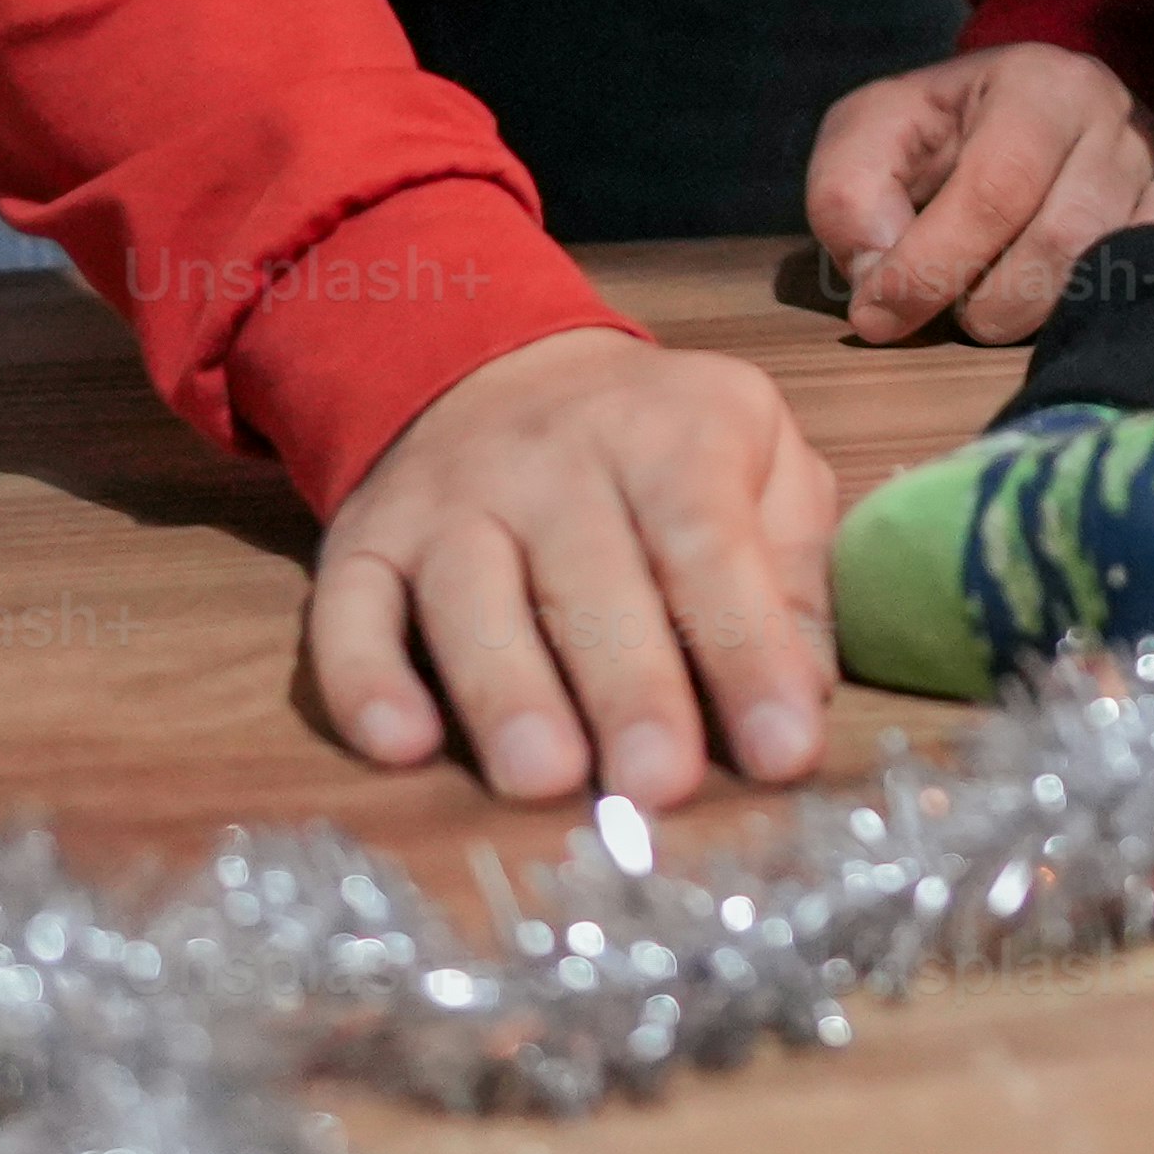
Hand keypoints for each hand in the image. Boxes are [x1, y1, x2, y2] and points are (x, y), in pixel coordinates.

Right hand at [301, 324, 838, 806]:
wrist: (505, 368)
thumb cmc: (662, 446)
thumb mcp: (762, 459)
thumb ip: (793, 565)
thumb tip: (803, 694)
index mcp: (671, 435)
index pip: (710, 543)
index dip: (747, 648)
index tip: (784, 750)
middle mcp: (551, 461)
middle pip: (589, 576)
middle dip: (629, 686)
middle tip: (659, 785)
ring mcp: (449, 501)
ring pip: (468, 593)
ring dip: (505, 689)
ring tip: (545, 779)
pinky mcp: (363, 544)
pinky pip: (349, 611)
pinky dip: (363, 679)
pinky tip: (401, 744)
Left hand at [810, 39, 1153, 344]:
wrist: (1026, 116)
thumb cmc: (939, 135)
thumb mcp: (868, 137)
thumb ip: (848, 194)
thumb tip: (883, 274)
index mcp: (1038, 82)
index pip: (995, 190)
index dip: (930, 267)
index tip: (878, 316)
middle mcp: (1118, 118)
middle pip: (1060, 244)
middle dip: (983, 303)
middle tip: (944, 308)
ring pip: (1109, 277)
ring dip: (1031, 318)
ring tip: (990, 303)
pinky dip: (1094, 317)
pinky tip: (1050, 310)